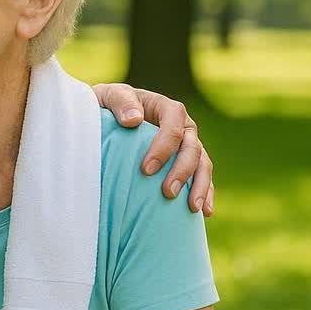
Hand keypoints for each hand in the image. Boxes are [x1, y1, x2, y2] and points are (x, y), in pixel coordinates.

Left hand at [92, 83, 214, 215]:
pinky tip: (204, 212)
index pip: (174, 124)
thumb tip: (134, 120)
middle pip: (192, 147)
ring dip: (200, 186)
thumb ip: (120, 102)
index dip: (164, 146)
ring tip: (192, 208)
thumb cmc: (105, 106)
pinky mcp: (186, 162)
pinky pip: (202, 177)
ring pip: (202, 164)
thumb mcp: (107, 96)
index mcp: (165, 108)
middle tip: (167, 193)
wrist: (104, 116)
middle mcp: (182, 126)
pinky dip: (206, 193)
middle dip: (182, 171)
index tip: (146, 169)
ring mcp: (187, 145)